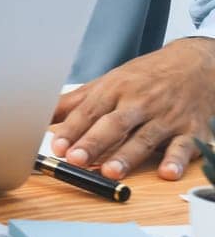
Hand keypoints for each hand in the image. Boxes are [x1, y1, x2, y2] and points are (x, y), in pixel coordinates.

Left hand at [49, 38, 214, 180]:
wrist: (195, 63)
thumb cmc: (144, 77)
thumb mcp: (108, 83)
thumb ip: (76, 103)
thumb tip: (41, 116)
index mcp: (115, 89)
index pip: (89, 111)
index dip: (72, 130)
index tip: (56, 146)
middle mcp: (139, 102)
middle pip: (113, 124)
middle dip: (94, 142)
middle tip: (75, 158)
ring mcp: (166, 117)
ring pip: (144, 138)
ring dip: (127, 156)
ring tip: (109, 172)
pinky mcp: (191, 129)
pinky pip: (184, 146)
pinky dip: (176, 160)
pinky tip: (168, 173)